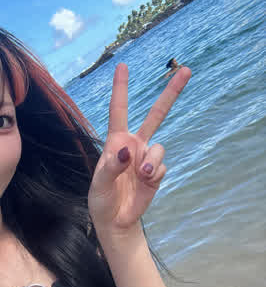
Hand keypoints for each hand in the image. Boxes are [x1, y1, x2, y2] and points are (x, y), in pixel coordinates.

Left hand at [88, 63, 191, 235]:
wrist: (116, 221)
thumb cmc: (102, 199)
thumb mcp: (99, 184)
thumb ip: (111, 166)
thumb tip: (126, 151)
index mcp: (116, 142)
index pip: (118, 111)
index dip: (120, 88)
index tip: (122, 66)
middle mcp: (134, 145)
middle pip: (155, 114)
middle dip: (171, 93)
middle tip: (187, 70)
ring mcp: (147, 159)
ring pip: (159, 147)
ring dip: (152, 161)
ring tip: (143, 174)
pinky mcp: (156, 174)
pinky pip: (161, 167)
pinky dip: (155, 174)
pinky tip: (146, 182)